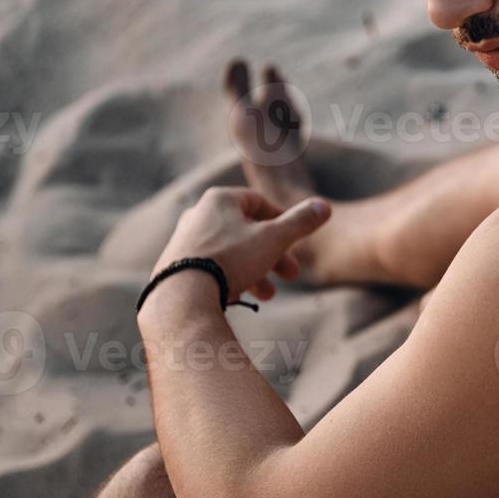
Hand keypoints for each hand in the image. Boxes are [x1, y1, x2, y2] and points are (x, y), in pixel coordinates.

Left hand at [149, 187, 331, 306]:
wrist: (182, 294)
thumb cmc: (231, 259)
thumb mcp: (275, 238)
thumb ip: (301, 223)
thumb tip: (324, 207)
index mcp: (220, 200)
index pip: (258, 202)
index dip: (282, 220)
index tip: (295, 240)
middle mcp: (198, 215)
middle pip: (246, 231)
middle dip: (273, 255)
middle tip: (292, 275)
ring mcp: (184, 241)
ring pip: (230, 253)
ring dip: (255, 272)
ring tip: (267, 295)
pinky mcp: (174, 266)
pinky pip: (210, 268)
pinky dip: (230, 279)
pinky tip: (239, 298)